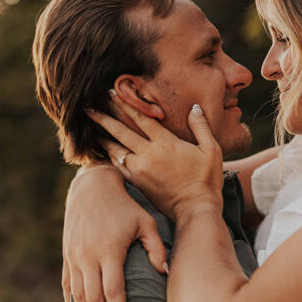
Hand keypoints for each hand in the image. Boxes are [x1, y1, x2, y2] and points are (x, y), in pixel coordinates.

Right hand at [63, 167, 167, 301]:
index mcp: (109, 250)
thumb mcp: (146, 222)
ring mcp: (74, 256)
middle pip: (93, 299)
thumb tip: (167, 272)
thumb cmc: (125, 206)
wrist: (91, 186)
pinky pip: (67, 286)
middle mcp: (88, 256)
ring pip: (78, 296)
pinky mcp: (67, 255)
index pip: (112, 291)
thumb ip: (156, 248)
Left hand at [87, 96, 223, 219]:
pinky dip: (108, 155)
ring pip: (115, 148)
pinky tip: (102, 148)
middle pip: (121, 130)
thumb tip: (194, 108)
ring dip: (102, 135)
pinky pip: (117, 165)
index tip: (112, 92)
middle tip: (89, 107)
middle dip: (105, 116)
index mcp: (166, 142)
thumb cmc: (206, 179)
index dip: (125, 103)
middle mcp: (149, 154)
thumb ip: (201, 127)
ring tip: (91, 125)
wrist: (195, 208)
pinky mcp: (137, 182)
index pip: (141, 118)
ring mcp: (140, 169)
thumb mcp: (211, 150)